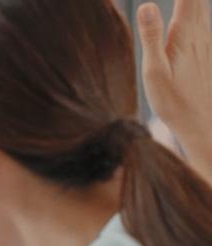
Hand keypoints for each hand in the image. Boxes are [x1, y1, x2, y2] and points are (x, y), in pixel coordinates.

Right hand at [138, 1, 211, 160]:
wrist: (203, 123)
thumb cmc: (175, 101)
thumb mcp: (156, 72)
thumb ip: (151, 37)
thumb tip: (148, 4)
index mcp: (186, 33)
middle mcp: (201, 31)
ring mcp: (206, 39)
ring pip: (201, 6)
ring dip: (192, 0)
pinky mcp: (207, 48)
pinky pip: (201, 17)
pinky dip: (194, 7)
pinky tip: (188, 9)